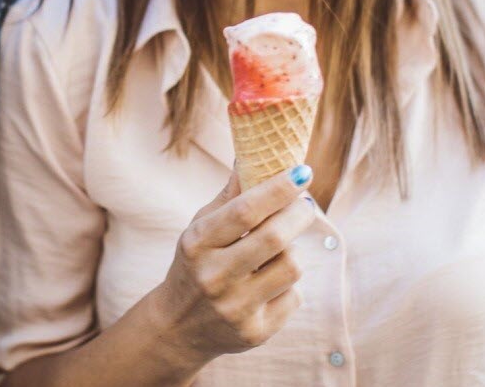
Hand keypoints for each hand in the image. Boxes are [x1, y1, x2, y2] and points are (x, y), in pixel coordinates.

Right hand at [147, 165, 316, 369]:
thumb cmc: (196, 263)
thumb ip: (229, 195)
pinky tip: (271, 282)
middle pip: (275, 238)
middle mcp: (213, 276)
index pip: (244, 210)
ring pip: (292, 266)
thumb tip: (254, 152)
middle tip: (306, 204)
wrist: (178, 327)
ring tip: (281, 248)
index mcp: (197, 243)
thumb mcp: (201, 228)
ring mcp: (235, 307)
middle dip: (300, 214)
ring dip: (293, 251)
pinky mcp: (255, 332)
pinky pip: (293, 296)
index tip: (302, 172)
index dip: (278, 189)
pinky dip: (289, 284)